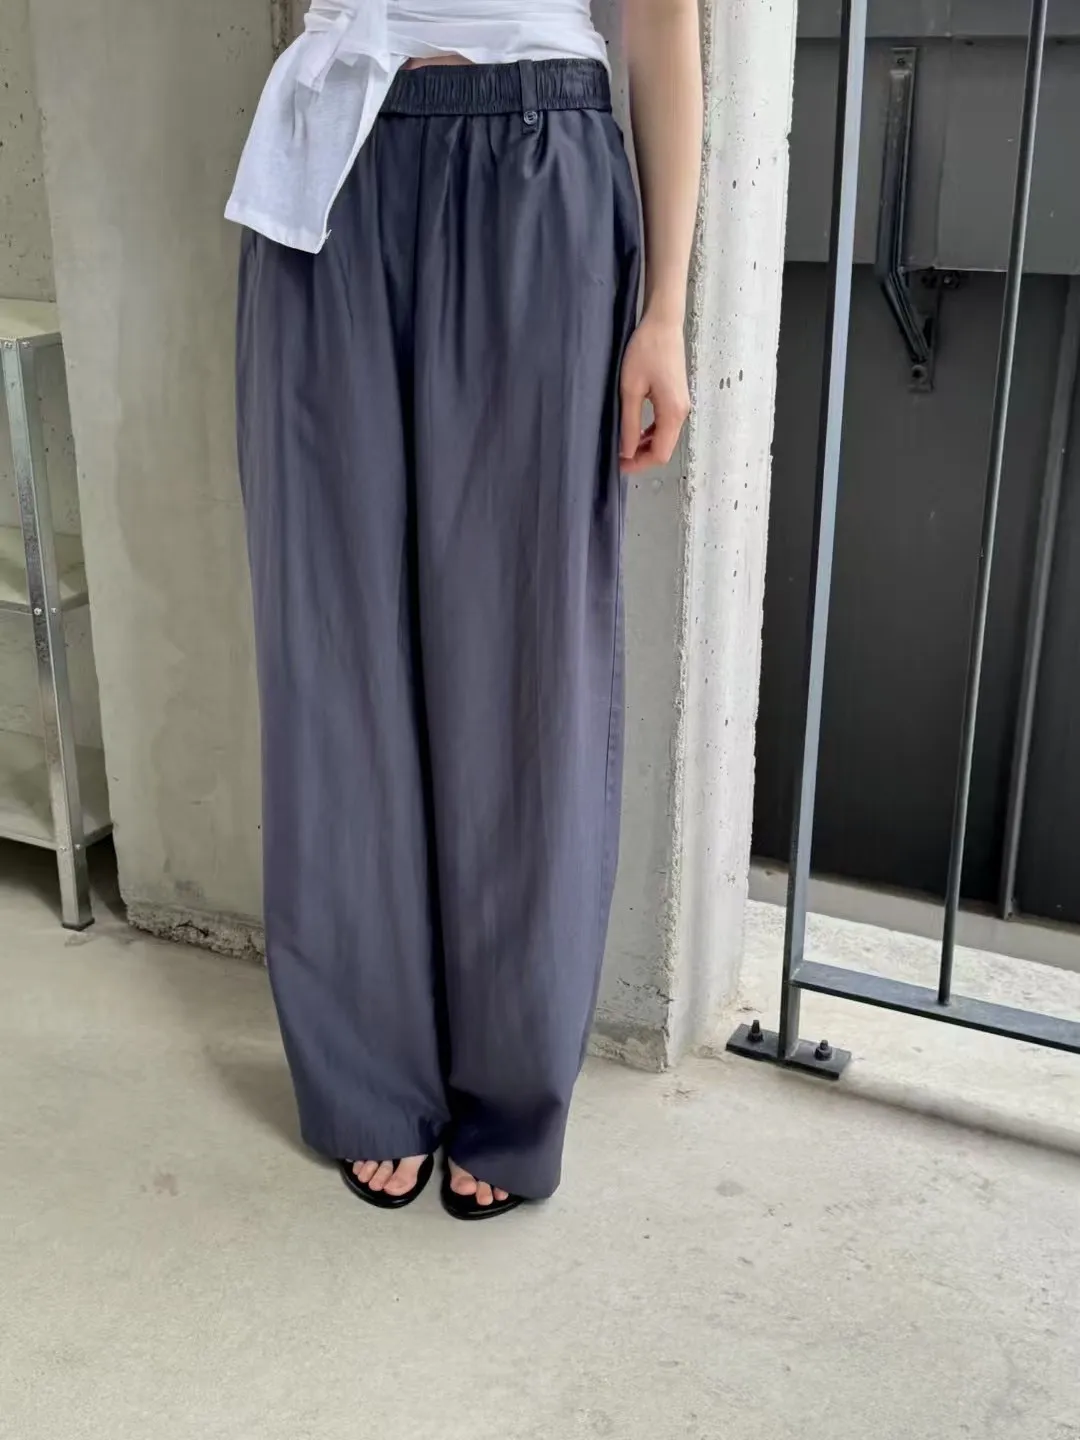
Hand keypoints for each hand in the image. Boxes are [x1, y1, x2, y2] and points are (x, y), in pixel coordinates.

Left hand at [619, 312, 690, 473]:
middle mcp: (681, 413)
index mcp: (672, 413)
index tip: (618, 465)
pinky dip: (650, 433)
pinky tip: (634, 430)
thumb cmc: (646, 350)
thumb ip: (629, 423)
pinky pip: (665, 425)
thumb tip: (626, 451)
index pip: (659, 454)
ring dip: (644, 446)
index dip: (639, 464)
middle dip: (641, 457)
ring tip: (622, 444)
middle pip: (664, 449)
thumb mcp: (631, 389)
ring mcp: (681, 405)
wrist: (663, 324)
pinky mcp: (676, 398)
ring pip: (664, 439)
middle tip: (617, 457)